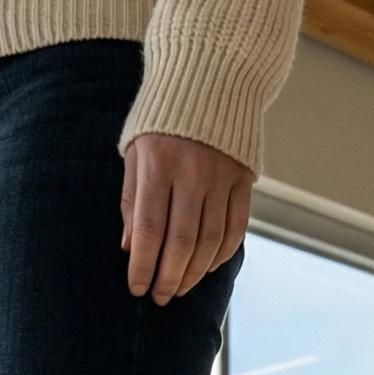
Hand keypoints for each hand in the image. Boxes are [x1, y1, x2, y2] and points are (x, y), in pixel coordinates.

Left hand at [121, 133, 252, 305]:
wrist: (211, 77)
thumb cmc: (162, 121)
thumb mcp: (136, 152)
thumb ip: (132, 199)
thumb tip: (130, 248)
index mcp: (158, 164)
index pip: (149, 229)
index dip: (143, 266)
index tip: (136, 288)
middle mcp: (192, 172)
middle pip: (181, 242)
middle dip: (168, 278)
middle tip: (159, 297)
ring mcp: (221, 176)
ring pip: (210, 241)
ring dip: (194, 273)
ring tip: (180, 288)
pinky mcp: (243, 178)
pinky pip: (235, 228)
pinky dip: (221, 255)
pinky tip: (206, 267)